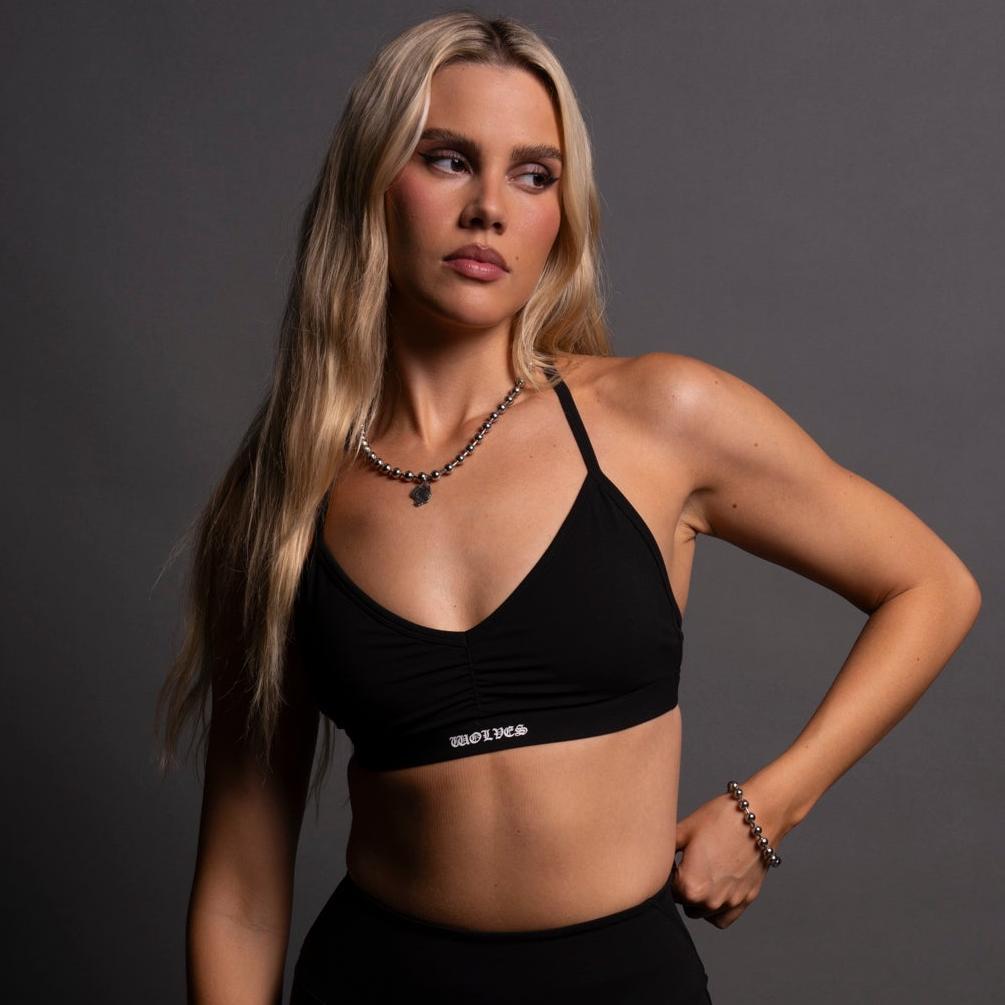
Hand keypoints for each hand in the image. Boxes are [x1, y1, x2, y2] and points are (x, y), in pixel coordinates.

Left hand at [671, 781, 787, 928]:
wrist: (759, 815)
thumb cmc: (721, 818)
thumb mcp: (684, 830)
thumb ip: (664, 850)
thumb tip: (652, 858)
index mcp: (690, 886)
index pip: (666, 890)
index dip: (667, 873)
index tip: (672, 859)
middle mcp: (711, 901)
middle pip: (683, 903)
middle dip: (681, 886)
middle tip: (686, 862)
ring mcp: (731, 902)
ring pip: (702, 912)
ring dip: (697, 898)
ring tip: (701, 871)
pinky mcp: (746, 899)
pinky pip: (723, 918)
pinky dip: (715, 910)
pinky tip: (714, 889)